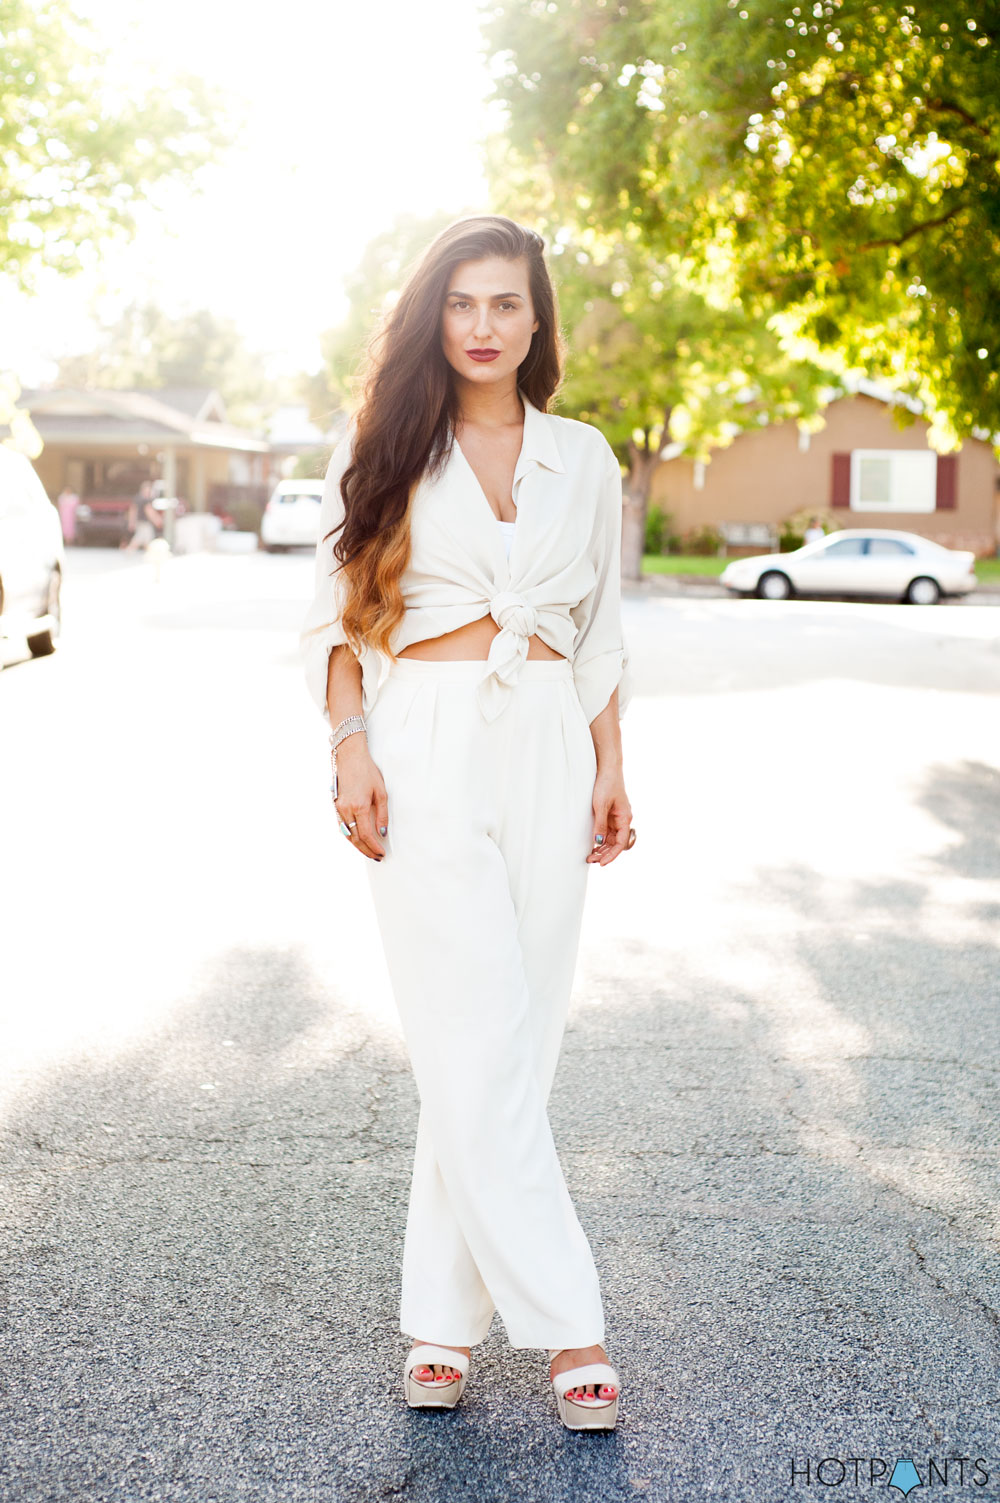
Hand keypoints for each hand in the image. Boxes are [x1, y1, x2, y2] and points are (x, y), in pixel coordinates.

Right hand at [333, 735, 387, 861]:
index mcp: (359, 806)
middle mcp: (346, 810)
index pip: (366, 835)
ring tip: (368, 852)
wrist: (350, 757)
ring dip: (357, 846)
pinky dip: (350, 836)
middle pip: (355, 839)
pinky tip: (357, 840)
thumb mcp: (381, 792)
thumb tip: (382, 834)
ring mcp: (338, 808)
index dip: (374, 847)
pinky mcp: (335, 806)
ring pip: (347, 835)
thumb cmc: (368, 772)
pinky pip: (342, 827)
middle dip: (366, 850)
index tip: (381, 853)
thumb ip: (382, 815)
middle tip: (376, 857)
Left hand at [587, 766, 631, 864]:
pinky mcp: (610, 815)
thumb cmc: (606, 784)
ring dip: (602, 848)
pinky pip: (608, 832)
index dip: (612, 855)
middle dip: (605, 853)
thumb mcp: (600, 805)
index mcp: (625, 818)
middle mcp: (623, 820)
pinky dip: (601, 839)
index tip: (602, 863)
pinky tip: (593, 845)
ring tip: (590, 856)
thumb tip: (598, 842)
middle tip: (591, 860)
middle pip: (616, 843)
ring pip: (612, 839)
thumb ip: (600, 824)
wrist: (607, 768)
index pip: (621, 843)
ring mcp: (617, 818)